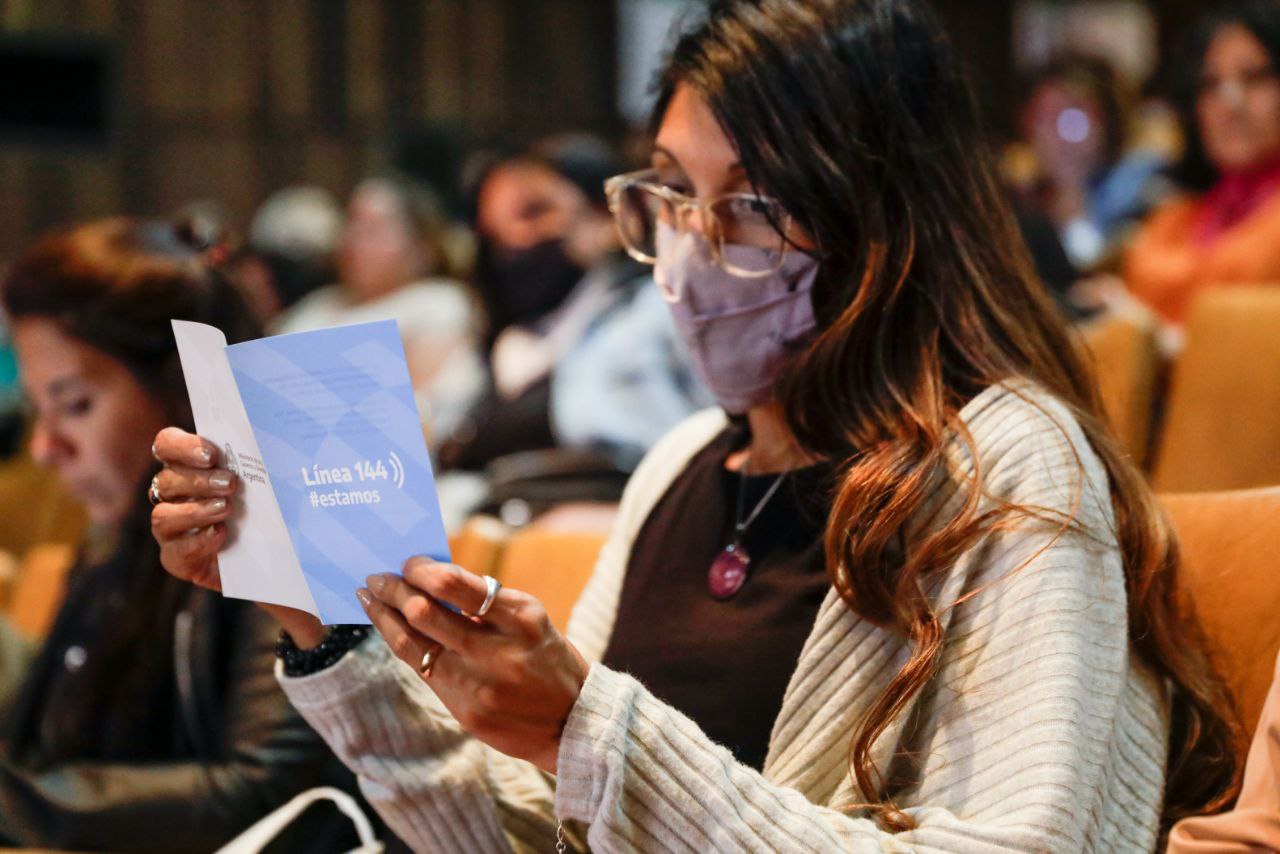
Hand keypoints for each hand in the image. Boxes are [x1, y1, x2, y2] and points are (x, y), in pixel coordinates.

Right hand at [149, 427, 323, 646]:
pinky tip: (222, 535)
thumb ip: (259, 460)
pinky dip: (198, 542)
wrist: (270, 557)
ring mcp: (170, 528)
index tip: (212, 454)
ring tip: (227, 510)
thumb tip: (278, 436)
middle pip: (166, 480)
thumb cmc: (264, 508)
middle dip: (199, 481)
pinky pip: (175, 550)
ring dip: (196, 512)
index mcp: (188, 467)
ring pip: (162, 516)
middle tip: (232, 484)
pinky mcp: (176, 557)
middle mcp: (172, 495)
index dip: (182, 446)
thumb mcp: (264, 481)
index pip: (166, 445)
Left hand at [360, 557, 589, 773]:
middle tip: (376, 578)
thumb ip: (485, 604)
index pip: (454, 585)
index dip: (421, 570)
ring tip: (369, 599)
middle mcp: (498, 652)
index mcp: (520, 618)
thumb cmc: (547, 659)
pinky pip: (422, 671)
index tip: (407, 562)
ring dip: (384, 617)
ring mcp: (479, 686)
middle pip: (424, 614)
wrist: (572, 722)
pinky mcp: (465, 712)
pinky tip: (390, 630)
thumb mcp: (530, 622)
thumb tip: (430, 580)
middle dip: (393, 590)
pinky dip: (401, 645)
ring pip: (412, 645)